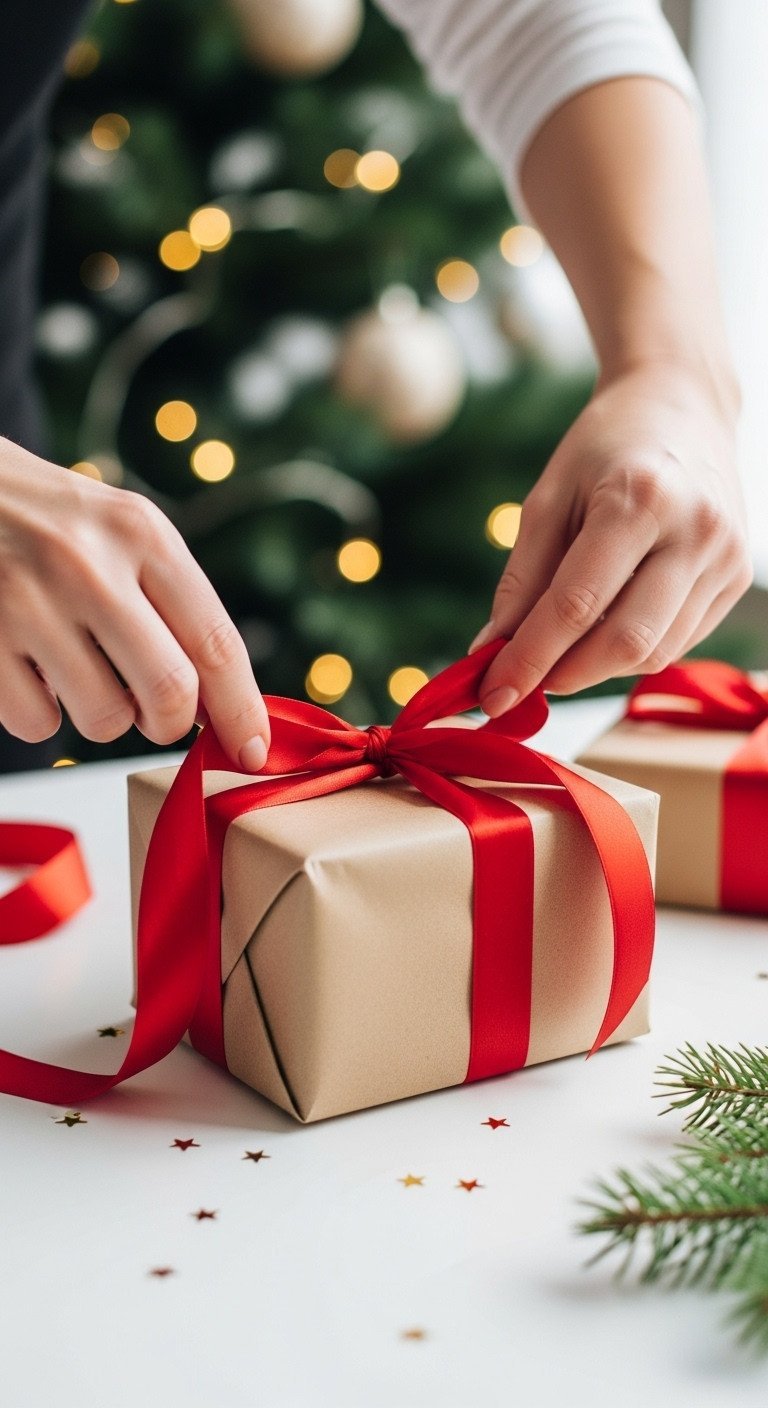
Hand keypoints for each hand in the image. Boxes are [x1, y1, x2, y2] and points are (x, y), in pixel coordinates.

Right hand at [0, 440, 269, 767]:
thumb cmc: (52, 521)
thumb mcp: (125, 534)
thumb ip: (175, 608)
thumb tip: (220, 707)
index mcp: (142, 535)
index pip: (215, 642)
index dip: (241, 709)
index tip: (253, 750)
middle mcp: (89, 566)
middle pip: (169, 692)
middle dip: (171, 724)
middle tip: (156, 716)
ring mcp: (29, 602)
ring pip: (104, 720)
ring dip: (104, 717)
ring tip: (82, 672)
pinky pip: (38, 724)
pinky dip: (42, 714)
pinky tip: (32, 668)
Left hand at [470, 365, 751, 713]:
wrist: (684, 405)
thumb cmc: (605, 448)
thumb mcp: (548, 498)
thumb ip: (522, 579)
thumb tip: (491, 652)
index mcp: (639, 499)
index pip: (576, 605)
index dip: (529, 660)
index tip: (491, 696)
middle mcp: (694, 531)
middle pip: (624, 641)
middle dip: (564, 675)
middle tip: (521, 684)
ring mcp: (724, 558)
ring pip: (653, 652)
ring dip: (596, 666)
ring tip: (560, 647)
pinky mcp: (736, 580)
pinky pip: (676, 642)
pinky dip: (630, 651)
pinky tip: (604, 627)